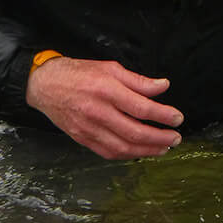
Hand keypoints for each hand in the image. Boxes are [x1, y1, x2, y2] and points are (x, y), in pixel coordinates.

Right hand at [26, 57, 183, 159]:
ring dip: (146, 151)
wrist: (44, 85)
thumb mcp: (111, 68)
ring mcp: (88, 128)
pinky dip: (127, 155)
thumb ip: (138, 80)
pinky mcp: (81, 139)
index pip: (141, 107)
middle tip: (176, 138)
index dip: (163, 115)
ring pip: (122, 147)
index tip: (178, 119)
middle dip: (159, 138)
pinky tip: (140, 152)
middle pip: (134, 132)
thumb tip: (163, 86)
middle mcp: (98, 112)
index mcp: (107, 90)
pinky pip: (107, 152)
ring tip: (164, 148)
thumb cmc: (79, 73)